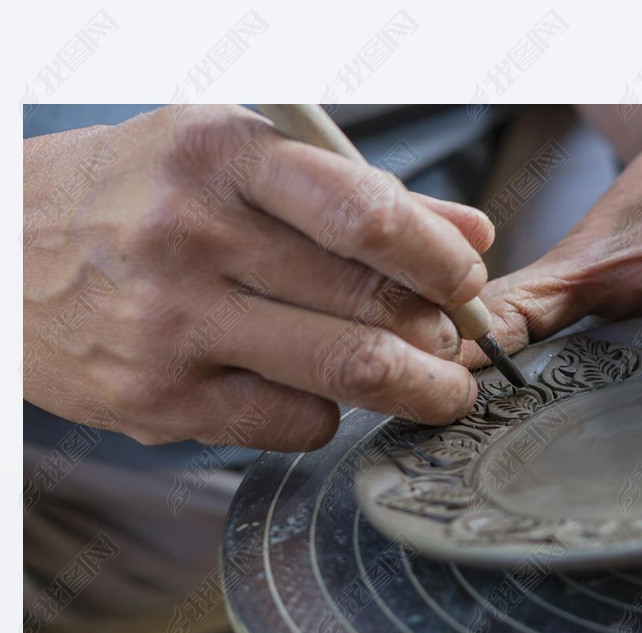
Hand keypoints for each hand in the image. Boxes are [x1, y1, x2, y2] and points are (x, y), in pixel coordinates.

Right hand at [23, 106, 493, 448]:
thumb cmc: (125, 200)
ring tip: (437, 389)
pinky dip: (330, 416)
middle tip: (462, 351)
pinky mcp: (162, 400)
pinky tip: (323, 397)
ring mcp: (174, 324)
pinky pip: (294, 423)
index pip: (366, 214)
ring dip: (416, 390)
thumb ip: (350, 195)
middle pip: (368, 302)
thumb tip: (468, 231)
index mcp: (218, 153)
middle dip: (442, 337)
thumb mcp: (223, 162)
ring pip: (345, 372)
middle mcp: (194, 235)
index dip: (440, 260)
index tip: (468, 282)